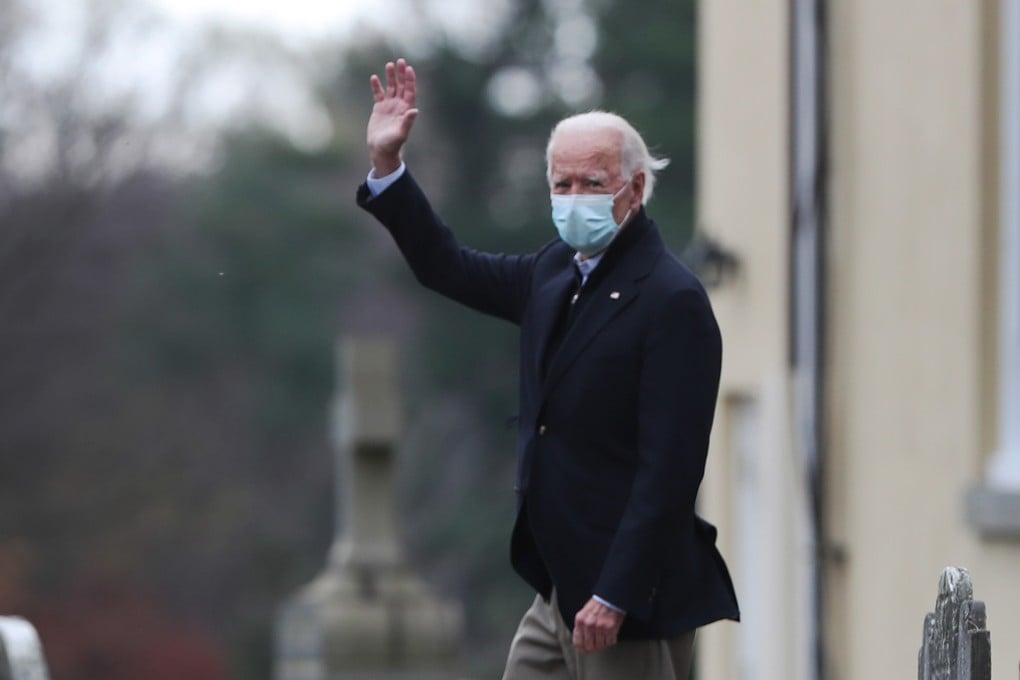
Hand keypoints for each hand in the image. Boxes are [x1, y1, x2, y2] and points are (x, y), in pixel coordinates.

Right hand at [367, 58, 418, 175]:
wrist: (381, 151)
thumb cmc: (392, 145)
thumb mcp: (401, 134)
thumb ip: (407, 122)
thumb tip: (415, 111)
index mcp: (406, 110)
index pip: (410, 91)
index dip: (410, 80)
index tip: (409, 68)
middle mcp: (399, 106)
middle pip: (401, 86)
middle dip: (401, 74)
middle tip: (400, 61)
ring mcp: (389, 107)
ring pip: (391, 88)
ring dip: (391, 77)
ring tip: (389, 65)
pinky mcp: (379, 109)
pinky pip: (378, 94)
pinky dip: (376, 86)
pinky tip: (374, 77)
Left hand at [572, 597, 624, 653]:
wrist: (611, 598)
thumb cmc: (598, 606)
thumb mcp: (584, 613)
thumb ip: (581, 627)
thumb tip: (580, 644)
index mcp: (580, 620)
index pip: (577, 641)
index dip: (581, 649)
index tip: (585, 651)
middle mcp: (589, 624)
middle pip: (589, 646)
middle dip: (594, 646)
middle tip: (598, 643)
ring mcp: (600, 626)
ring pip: (601, 645)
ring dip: (603, 642)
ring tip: (605, 634)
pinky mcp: (611, 628)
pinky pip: (610, 642)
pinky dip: (611, 640)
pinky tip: (611, 633)